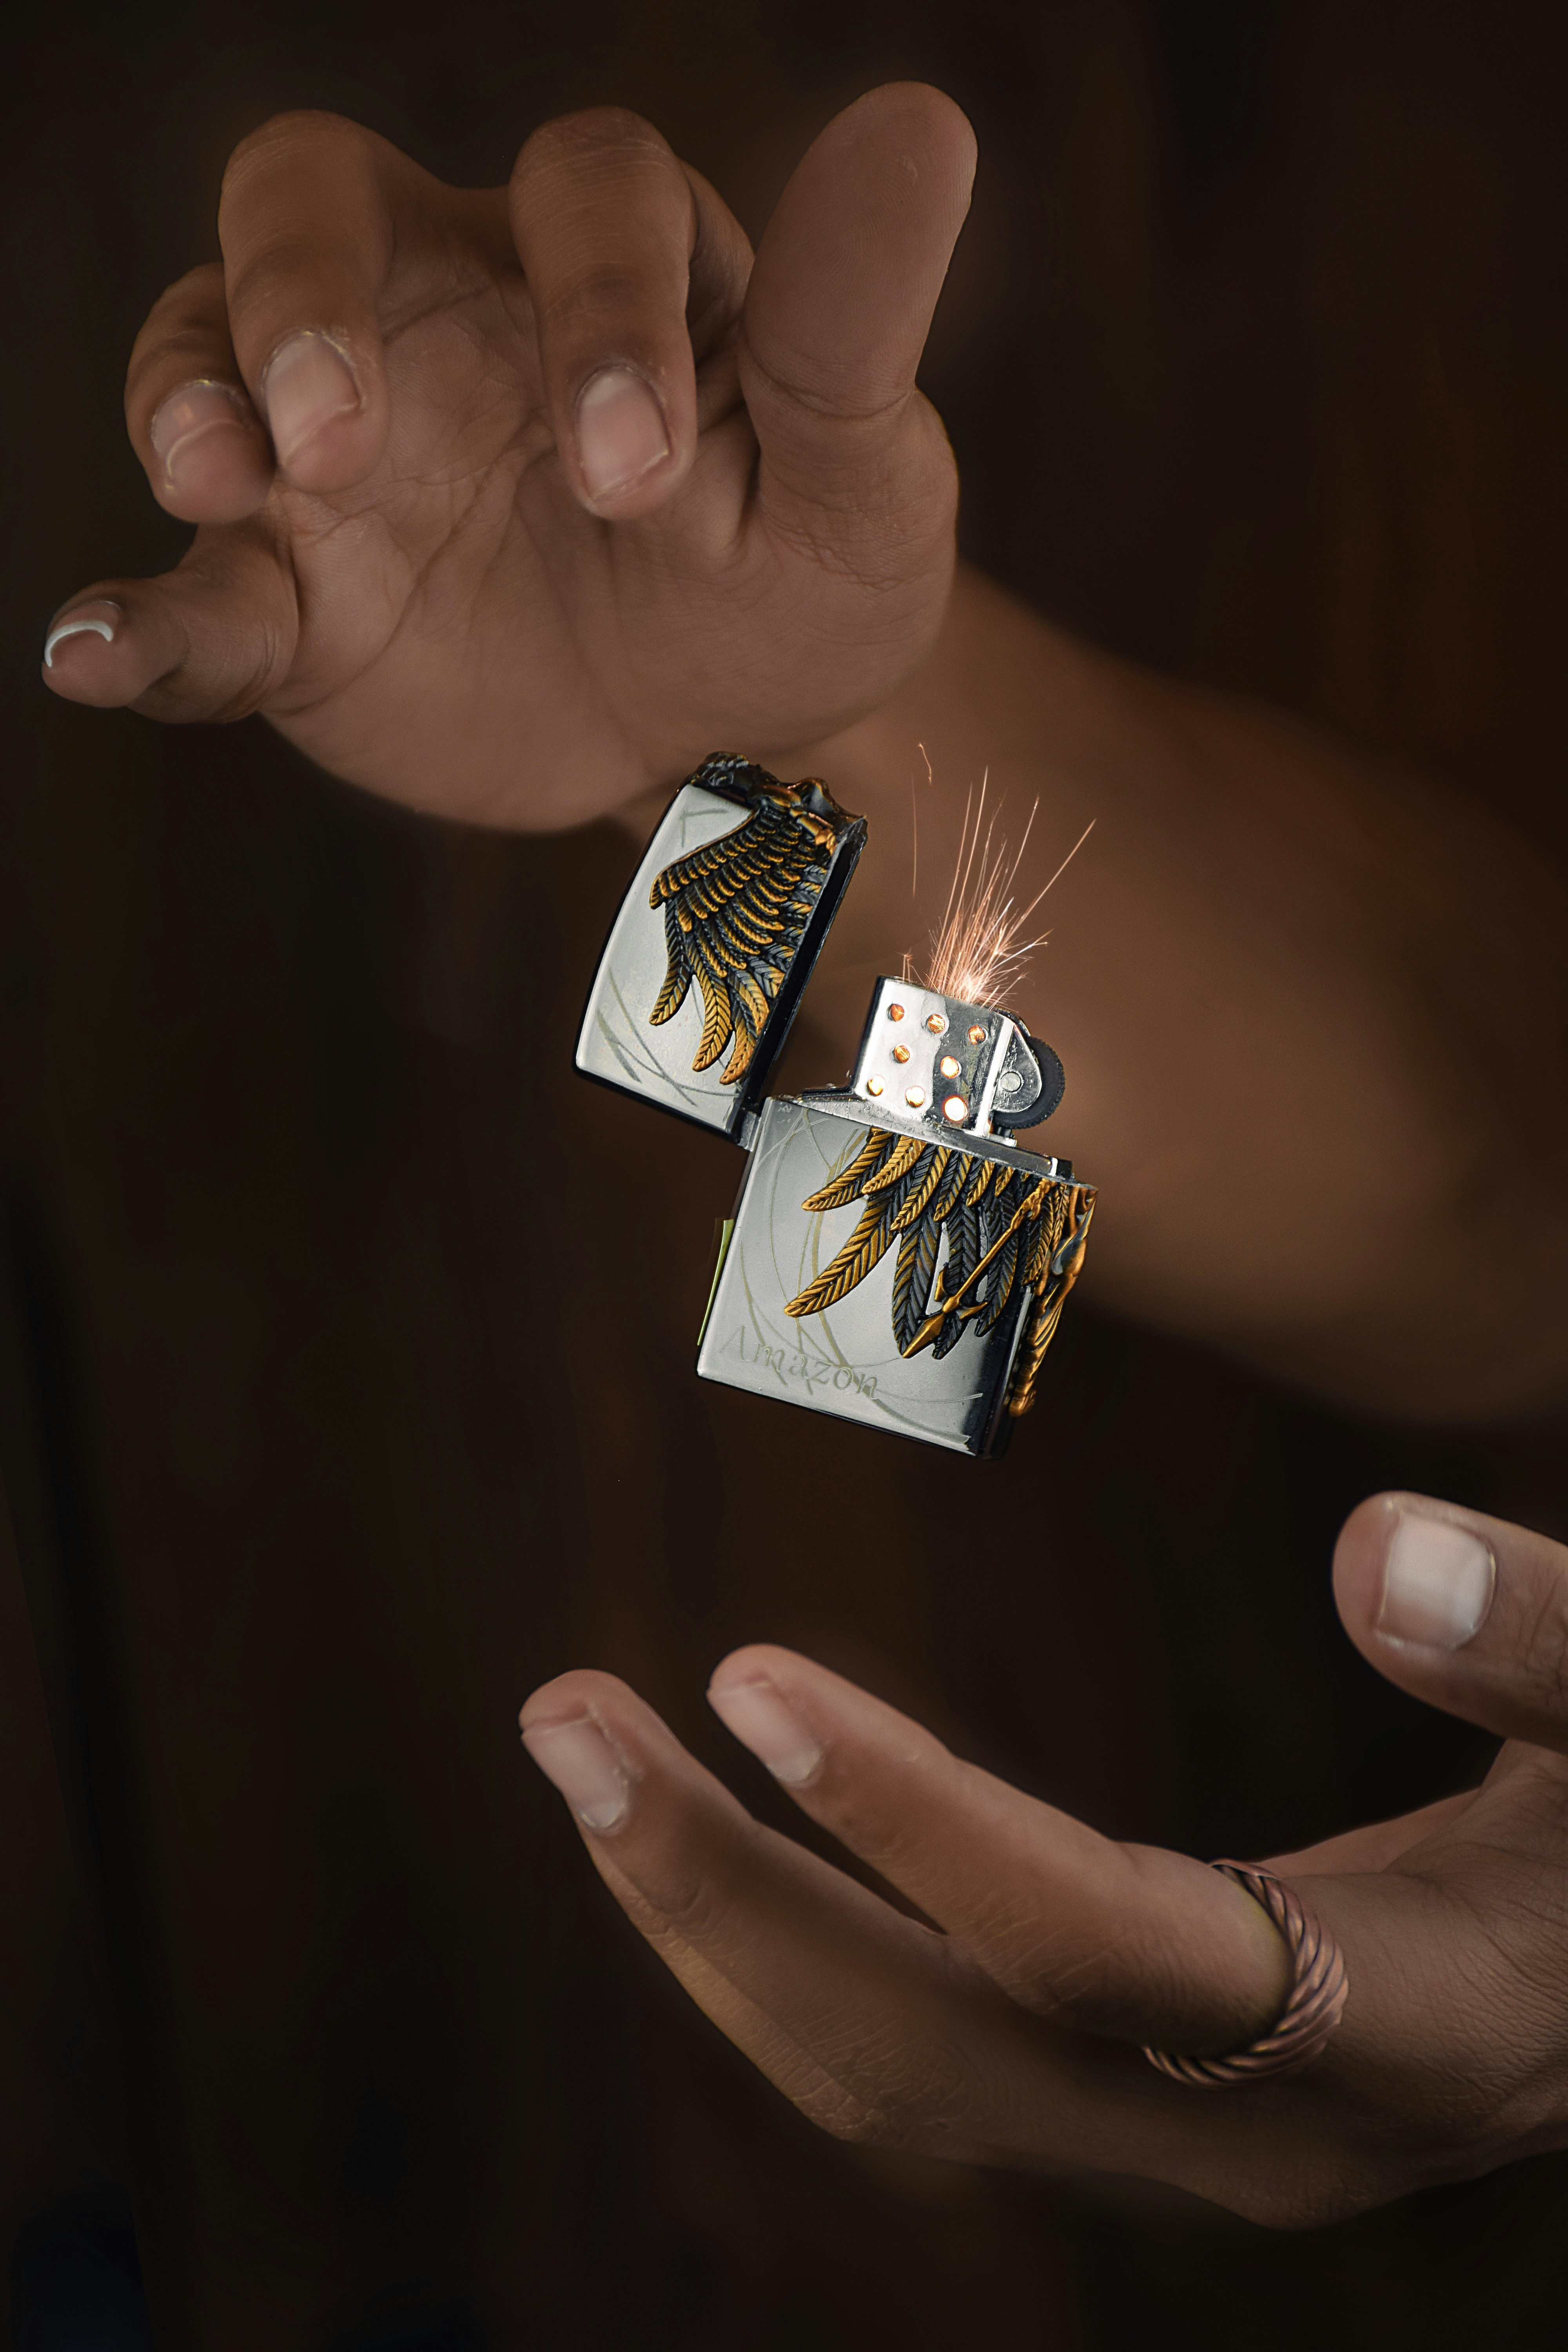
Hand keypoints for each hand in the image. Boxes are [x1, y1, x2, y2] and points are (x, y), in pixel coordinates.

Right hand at [41, 89, 972, 828]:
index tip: (637, 473)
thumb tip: (924, 122)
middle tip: (338, 434)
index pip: (580, 189)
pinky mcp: (292, 597)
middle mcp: (443, 316)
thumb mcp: (857, 472)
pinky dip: (138, 619)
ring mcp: (345, 454)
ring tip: (221, 486)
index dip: (597, 297)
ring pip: (205, 345)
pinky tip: (96, 653)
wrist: (724, 730)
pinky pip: (192, 591)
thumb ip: (853, 320)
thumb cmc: (793, 575)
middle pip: (314, 196)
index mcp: (608, 262)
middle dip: (306, 290)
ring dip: (191, 399)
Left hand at [520, 1494, 1567, 2224]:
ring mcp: (1172, 2142)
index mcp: (1378, 2037)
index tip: (748, 1684)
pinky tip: (713, 1827)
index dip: (919, 1827)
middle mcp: (1244, 2135)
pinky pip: (916, 2047)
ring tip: (585, 1756)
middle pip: (927, 2052)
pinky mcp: (1131, 2102)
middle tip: (561, 1720)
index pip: (1094, 1950)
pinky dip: (792, 1937)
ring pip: (886, 2077)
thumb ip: (1548, 1645)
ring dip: (720, 1922)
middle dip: (725, 1898)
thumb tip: (1381, 1547)